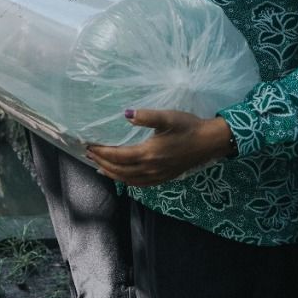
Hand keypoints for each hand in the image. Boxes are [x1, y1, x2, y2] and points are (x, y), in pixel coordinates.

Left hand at [85, 109, 231, 186]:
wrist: (210, 142)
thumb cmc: (188, 127)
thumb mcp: (167, 117)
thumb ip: (146, 116)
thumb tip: (126, 113)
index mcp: (149, 153)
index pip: (118, 156)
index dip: (101, 152)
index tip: (88, 146)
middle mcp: (151, 168)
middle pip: (119, 170)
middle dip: (101, 162)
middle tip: (88, 154)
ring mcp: (157, 176)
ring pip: (128, 180)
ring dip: (111, 173)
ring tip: (98, 166)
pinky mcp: (163, 178)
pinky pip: (139, 184)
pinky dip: (125, 181)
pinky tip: (121, 176)